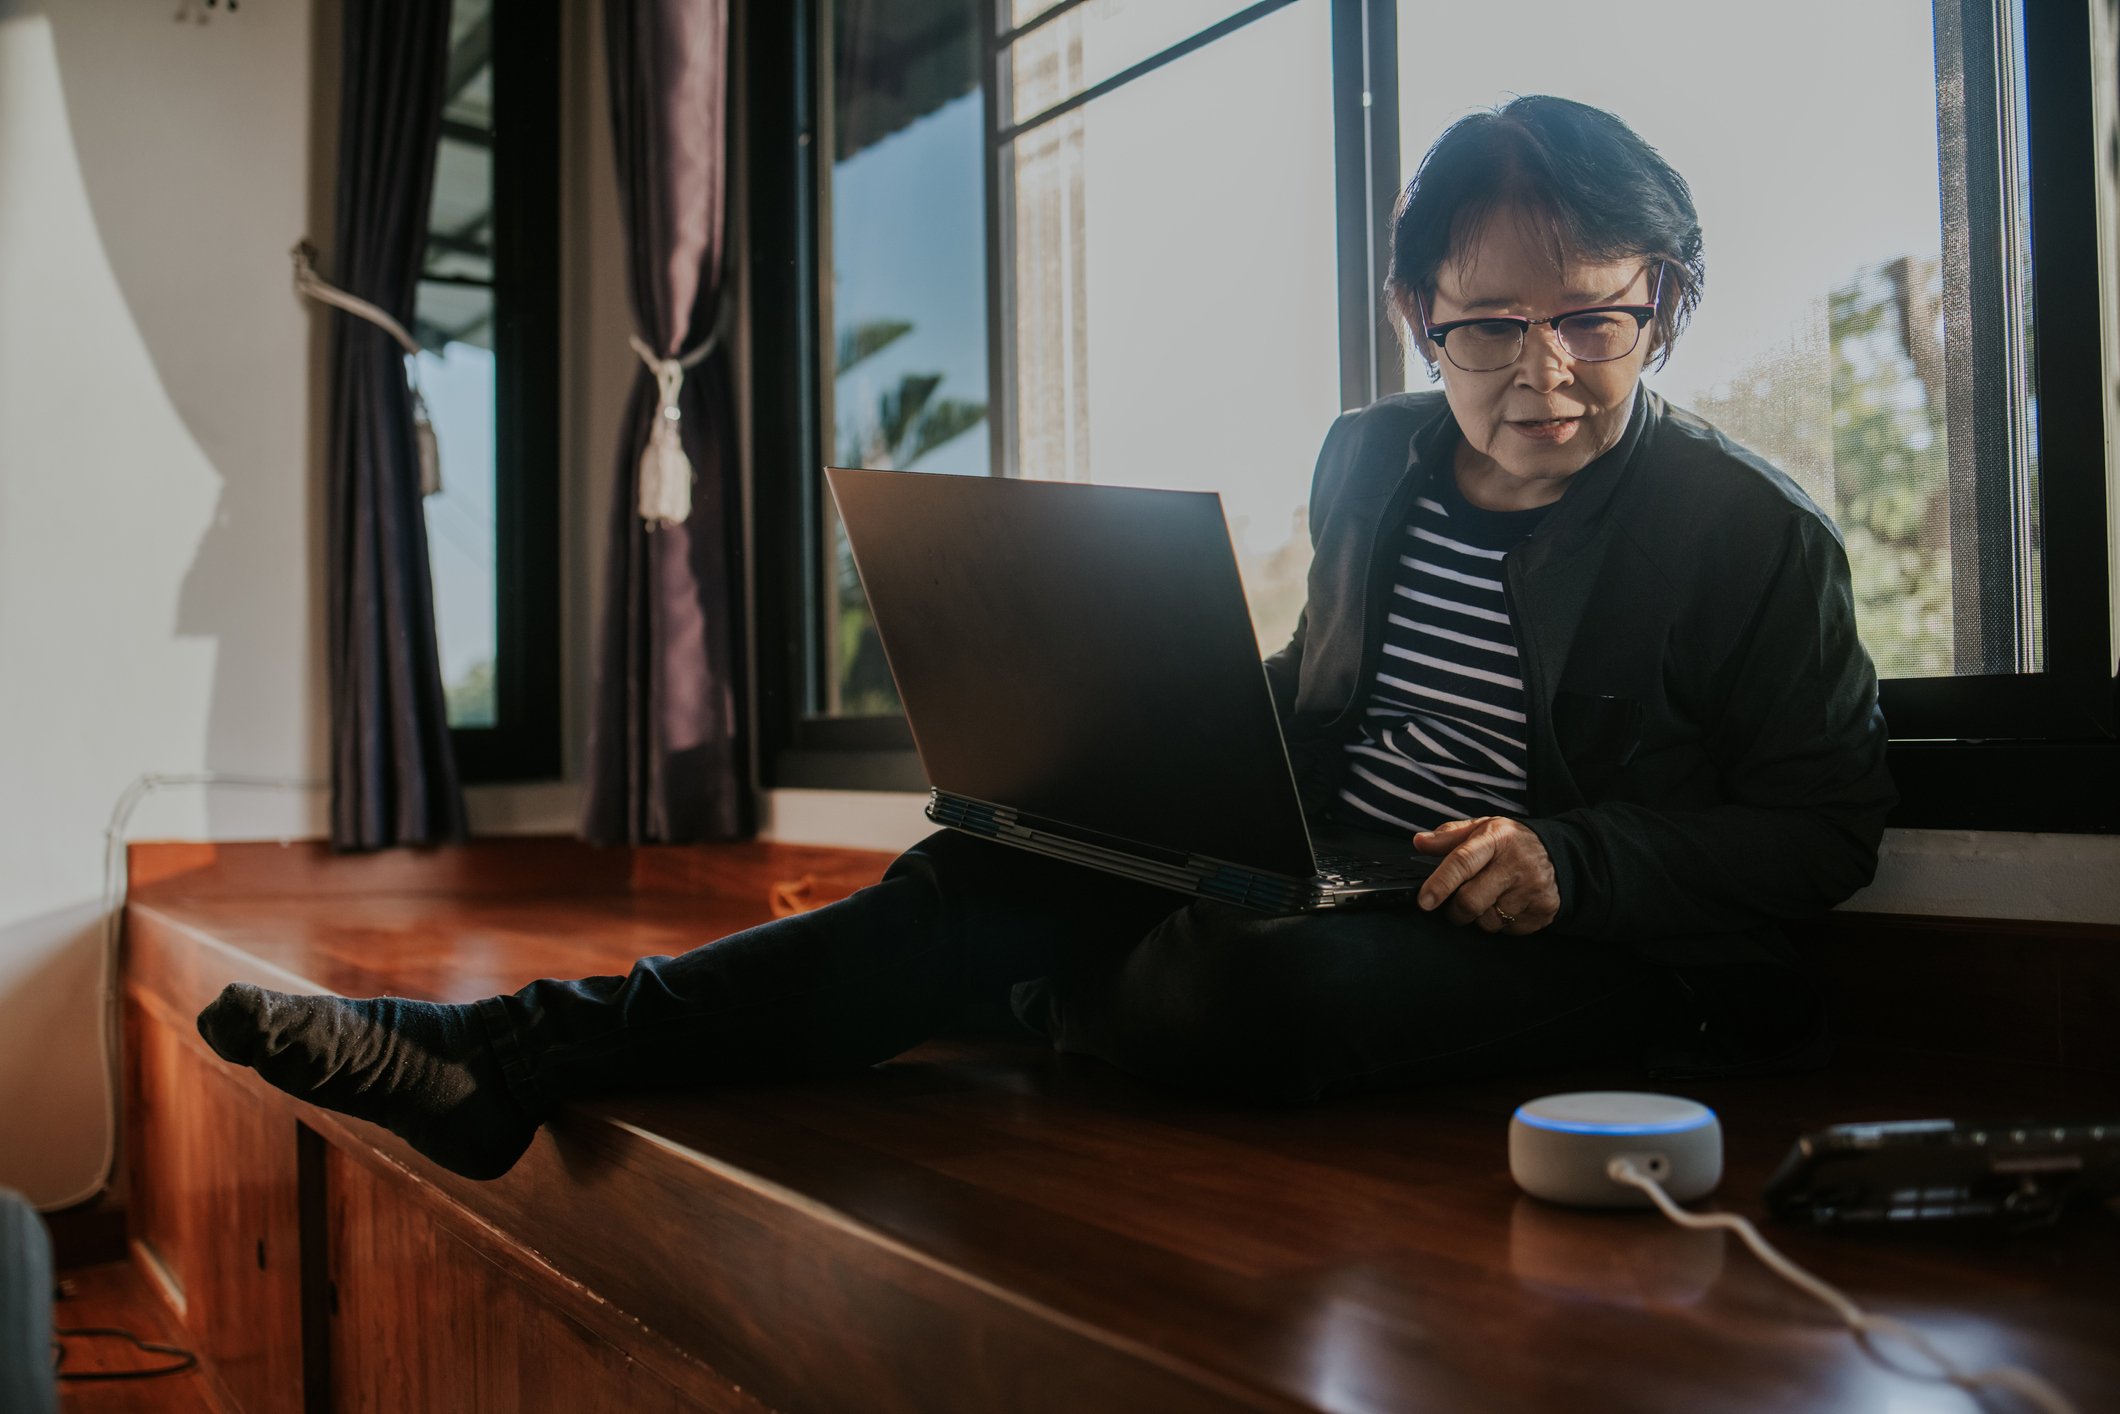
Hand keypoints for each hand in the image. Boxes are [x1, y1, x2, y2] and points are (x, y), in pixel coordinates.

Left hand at [1412, 817, 1559, 933]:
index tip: (1424, 901)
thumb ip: (1449, 836)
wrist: (1559, 854)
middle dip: (1455, 910)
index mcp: (1496, 838)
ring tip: (1490, 898)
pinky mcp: (1543, 909)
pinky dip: (1502, 923)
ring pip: (1488, 921)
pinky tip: (1509, 905)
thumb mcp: (1482, 828)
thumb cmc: (1511, 842)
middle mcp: (1516, 863)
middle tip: (1456, 904)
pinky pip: (1508, 931)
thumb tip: (1420, 842)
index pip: (1462, 862)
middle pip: (1471, 901)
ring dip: (1481, 917)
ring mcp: (1532, 888)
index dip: (1440, 884)